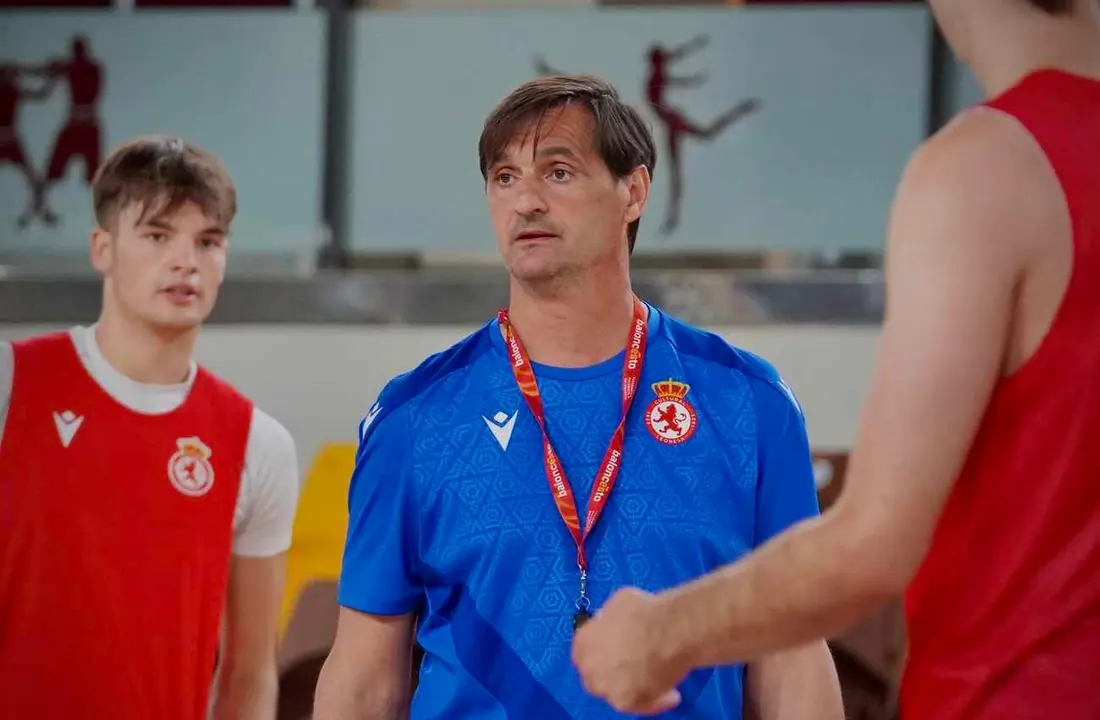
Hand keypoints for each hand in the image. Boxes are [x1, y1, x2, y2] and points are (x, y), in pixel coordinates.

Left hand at [571, 587, 688, 714]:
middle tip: (634, 665)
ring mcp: (606, 689)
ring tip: (657, 680)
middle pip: (597, 675)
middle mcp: (589, 669)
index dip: (602, 650)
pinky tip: (672, 695)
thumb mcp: (620, 602)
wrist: (668, 630)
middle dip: (613, 671)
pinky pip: (642, 706)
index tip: (617, 648)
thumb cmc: (644, 610)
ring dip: (633, 687)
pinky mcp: (627, 704)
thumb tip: (616, 624)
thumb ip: (610, 619)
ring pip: (617, 693)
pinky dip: (656, 701)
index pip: (584, 651)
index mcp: (583, 642)